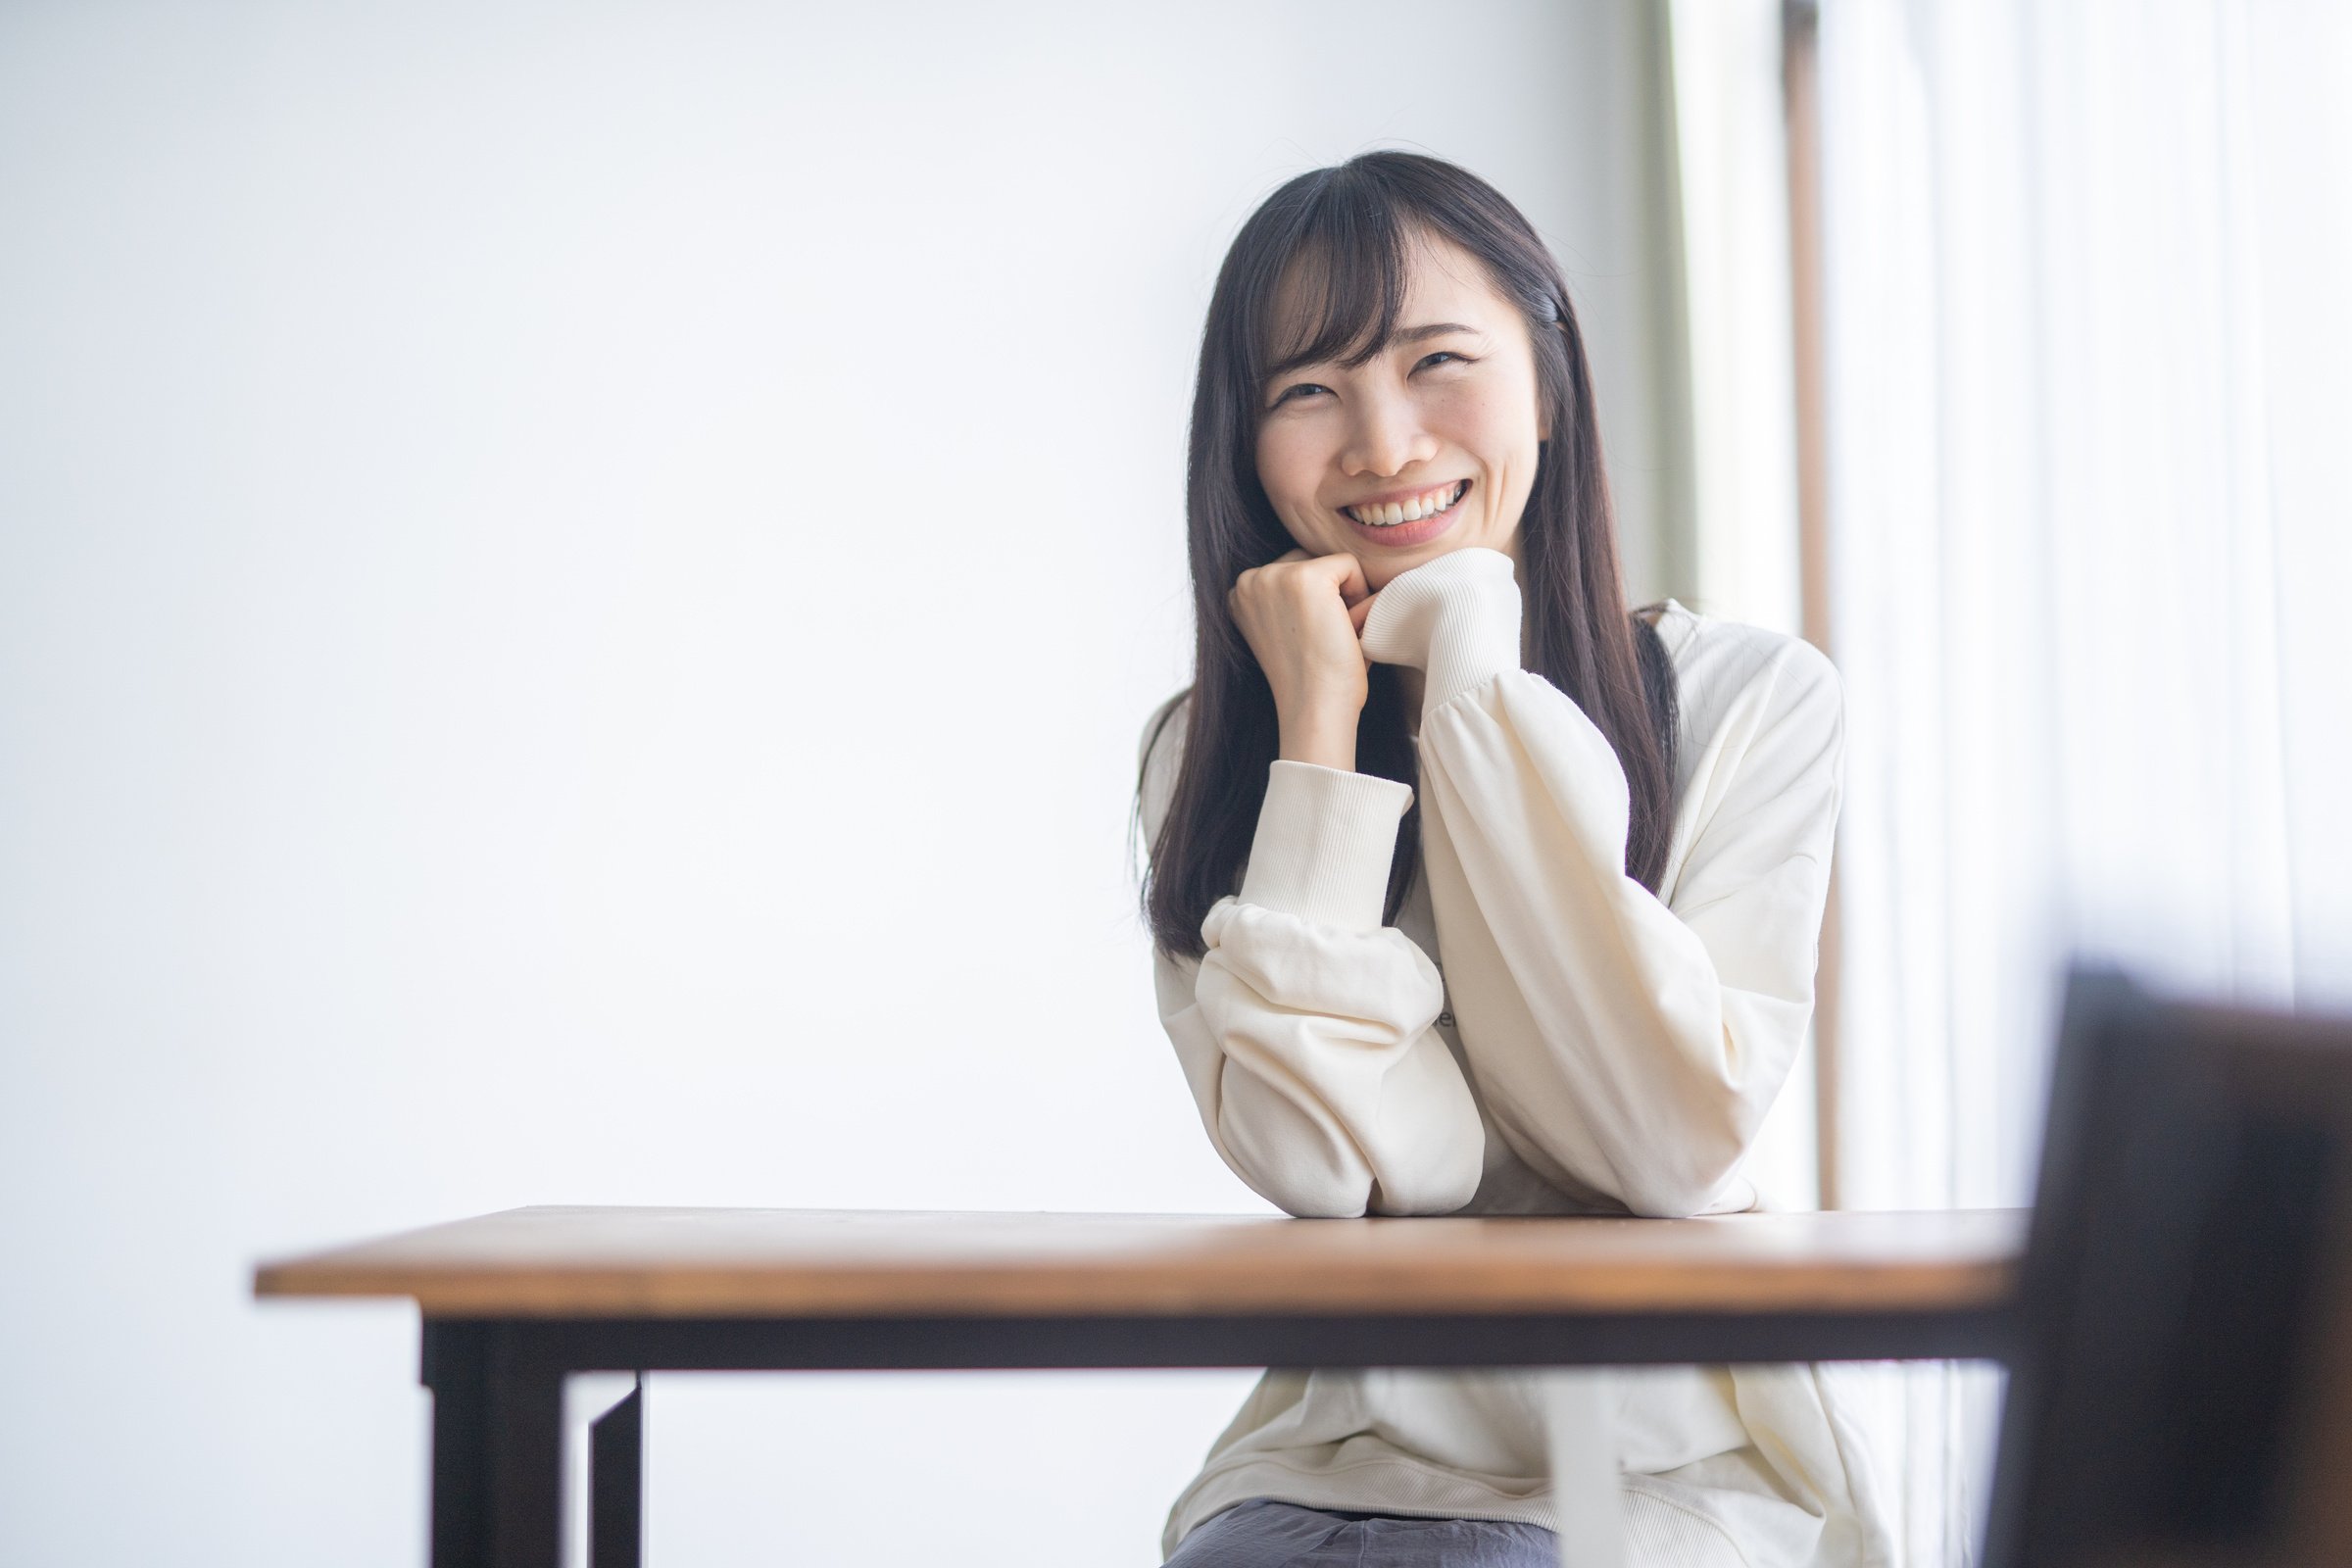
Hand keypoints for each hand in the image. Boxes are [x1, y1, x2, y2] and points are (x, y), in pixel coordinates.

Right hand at [1229, 549, 1378, 770]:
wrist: (1315, 709)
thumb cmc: (1311, 679)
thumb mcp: (1288, 630)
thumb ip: (1292, 598)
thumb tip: (1341, 566)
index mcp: (1239, 595)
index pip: (1293, 570)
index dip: (1315, 602)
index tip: (1310, 640)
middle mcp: (1249, 580)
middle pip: (1310, 560)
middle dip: (1329, 593)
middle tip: (1326, 638)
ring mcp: (1274, 575)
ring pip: (1331, 563)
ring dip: (1344, 594)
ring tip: (1334, 634)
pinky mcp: (1304, 576)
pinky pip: (1350, 565)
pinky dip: (1360, 594)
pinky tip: (1345, 628)